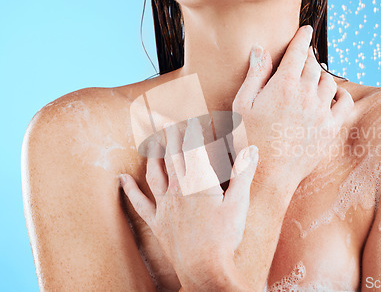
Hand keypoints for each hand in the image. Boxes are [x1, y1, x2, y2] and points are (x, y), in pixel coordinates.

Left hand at [119, 118, 258, 290]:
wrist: (204, 269)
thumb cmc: (224, 237)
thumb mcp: (239, 203)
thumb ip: (243, 173)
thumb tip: (251, 149)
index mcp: (198, 182)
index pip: (192, 148)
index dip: (191, 130)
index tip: (191, 118)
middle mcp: (178, 189)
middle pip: (172, 155)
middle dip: (170, 135)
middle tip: (165, 119)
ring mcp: (165, 206)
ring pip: (154, 173)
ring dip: (152, 154)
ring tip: (151, 141)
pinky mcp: (158, 222)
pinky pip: (140, 203)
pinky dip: (130, 190)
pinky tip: (122, 179)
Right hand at [233, 25, 353, 198]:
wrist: (267, 176)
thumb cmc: (248, 141)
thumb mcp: (242, 105)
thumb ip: (255, 75)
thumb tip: (261, 49)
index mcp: (283, 85)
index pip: (297, 51)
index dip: (302, 37)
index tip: (305, 29)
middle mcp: (306, 94)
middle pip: (313, 64)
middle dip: (308, 56)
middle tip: (303, 56)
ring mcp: (321, 112)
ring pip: (328, 81)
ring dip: (320, 74)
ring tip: (312, 76)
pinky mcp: (330, 129)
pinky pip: (344, 103)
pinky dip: (340, 93)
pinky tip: (332, 94)